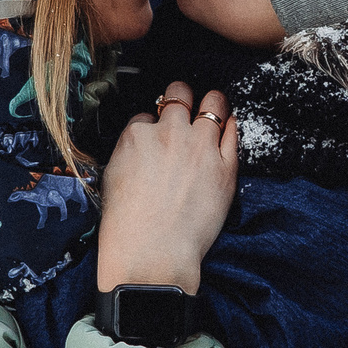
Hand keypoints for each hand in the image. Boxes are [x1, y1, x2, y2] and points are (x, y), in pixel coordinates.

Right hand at [97, 83, 236, 295]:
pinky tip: (229, 126)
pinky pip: (234, 132)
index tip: (158, 133)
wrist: (151, 252)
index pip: (148, 115)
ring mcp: (200, 147)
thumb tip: (142, 142)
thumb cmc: (127, 224)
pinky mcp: (225, 166)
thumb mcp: (113, 177)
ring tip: (213, 106)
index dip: (154, 124)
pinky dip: (231, 126)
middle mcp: (170, 133)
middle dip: (181, 97)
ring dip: (212, 103)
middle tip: (185, 105)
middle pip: (179, 95)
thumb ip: (130, 151)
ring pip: (213, 103)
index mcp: (138, 136)